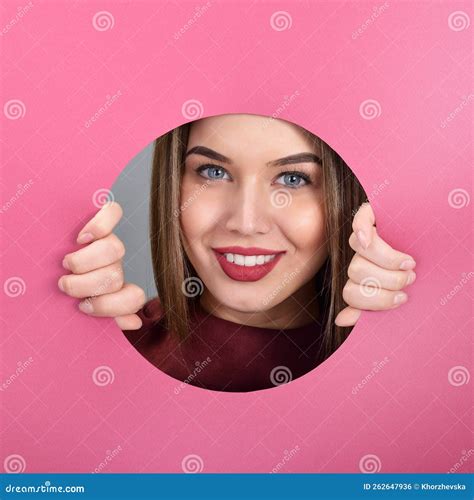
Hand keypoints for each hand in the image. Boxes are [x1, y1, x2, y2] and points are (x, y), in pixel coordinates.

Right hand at [58, 201, 145, 329]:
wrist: (48, 262)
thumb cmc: (63, 286)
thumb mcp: (79, 303)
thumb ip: (106, 315)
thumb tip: (134, 322)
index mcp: (115, 289)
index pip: (134, 298)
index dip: (111, 306)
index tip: (83, 306)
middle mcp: (115, 266)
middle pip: (116, 276)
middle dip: (87, 285)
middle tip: (66, 285)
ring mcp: (109, 243)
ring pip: (114, 249)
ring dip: (86, 260)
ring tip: (67, 264)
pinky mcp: (101, 220)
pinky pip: (112, 213)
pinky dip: (100, 225)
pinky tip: (83, 236)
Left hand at [335, 202, 416, 326]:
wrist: (429, 240)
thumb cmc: (412, 274)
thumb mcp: (395, 292)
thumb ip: (371, 307)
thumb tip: (341, 320)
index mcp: (360, 280)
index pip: (351, 294)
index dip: (375, 300)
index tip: (401, 298)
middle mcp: (359, 257)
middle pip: (356, 272)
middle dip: (387, 280)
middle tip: (409, 278)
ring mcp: (364, 235)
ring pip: (359, 250)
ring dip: (387, 260)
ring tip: (409, 263)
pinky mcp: (372, 214)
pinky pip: (360, 219)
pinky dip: (361, 230)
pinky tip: (367, 239)